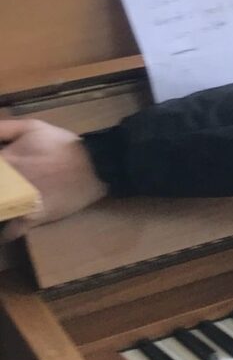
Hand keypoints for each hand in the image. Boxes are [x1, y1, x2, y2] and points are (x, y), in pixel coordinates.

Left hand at [0, 119, 108, 241]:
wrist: (95, 165)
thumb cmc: (64, 146)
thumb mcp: (34, 127)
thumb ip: (4, 129)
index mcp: (5, 161)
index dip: (0, 167)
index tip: (5, 170)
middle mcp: (7, 184)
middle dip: (1, 190)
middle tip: (8, 188)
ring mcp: (19, 203)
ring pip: (1, 212)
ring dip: (3, 209)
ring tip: (10, 204)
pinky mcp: (34, 218)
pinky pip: (12, 231)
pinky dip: (7, 233)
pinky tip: (9, 228)